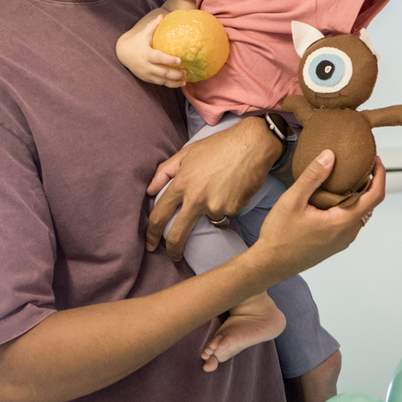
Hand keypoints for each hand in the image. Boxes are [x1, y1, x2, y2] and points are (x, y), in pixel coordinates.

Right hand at [116, 14, 186, 87]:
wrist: (122, 54)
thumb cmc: (135, 42)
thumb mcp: (143, 34)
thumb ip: (153, 25)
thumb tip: (162, 15)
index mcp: (147, 54)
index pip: (159, 58)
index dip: (169, 60)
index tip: (179, 60)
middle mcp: (146, 66)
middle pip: (163, 72)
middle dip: (175, 74)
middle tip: (186, 72)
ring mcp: (146, 74)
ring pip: (162, 81)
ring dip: (174, 82)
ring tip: (184, 81)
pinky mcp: (146, 78)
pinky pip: (159, 83)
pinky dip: (168, 84)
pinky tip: (177, 83)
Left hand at [145, 117, 281, 260]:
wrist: (252, 144)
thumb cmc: (218, 146)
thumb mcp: (187, 152)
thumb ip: (165, 171)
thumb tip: (149, 191)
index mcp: (181, 183)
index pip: (159, 214)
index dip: (152, 233)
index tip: (151, 244)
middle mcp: (195, 198)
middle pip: (178, 233)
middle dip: (173, 250)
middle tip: (173, 256)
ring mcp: (215, 205)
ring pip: (209, 219)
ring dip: (213, 210)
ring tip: (222, 188)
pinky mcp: (233, 209)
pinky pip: (227, 213)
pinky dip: (229, 205)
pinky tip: (234, 188)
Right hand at [253, 151, 385, 281]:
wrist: (269, 264)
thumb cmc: (279, 235)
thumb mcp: (292, 200)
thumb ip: (313, 176)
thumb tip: (330, 156)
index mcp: (342, 223)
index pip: (374, 196)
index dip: (380, 175)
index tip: (376, 160)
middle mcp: (347, 234)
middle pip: (370, 204)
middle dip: (370, 182)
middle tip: (361, 163)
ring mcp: (341, 241)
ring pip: (360, 213)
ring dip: (359, 194)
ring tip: (347, 176)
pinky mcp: (334, 244)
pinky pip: (349, 221)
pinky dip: (348, 205)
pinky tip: (333, 196)